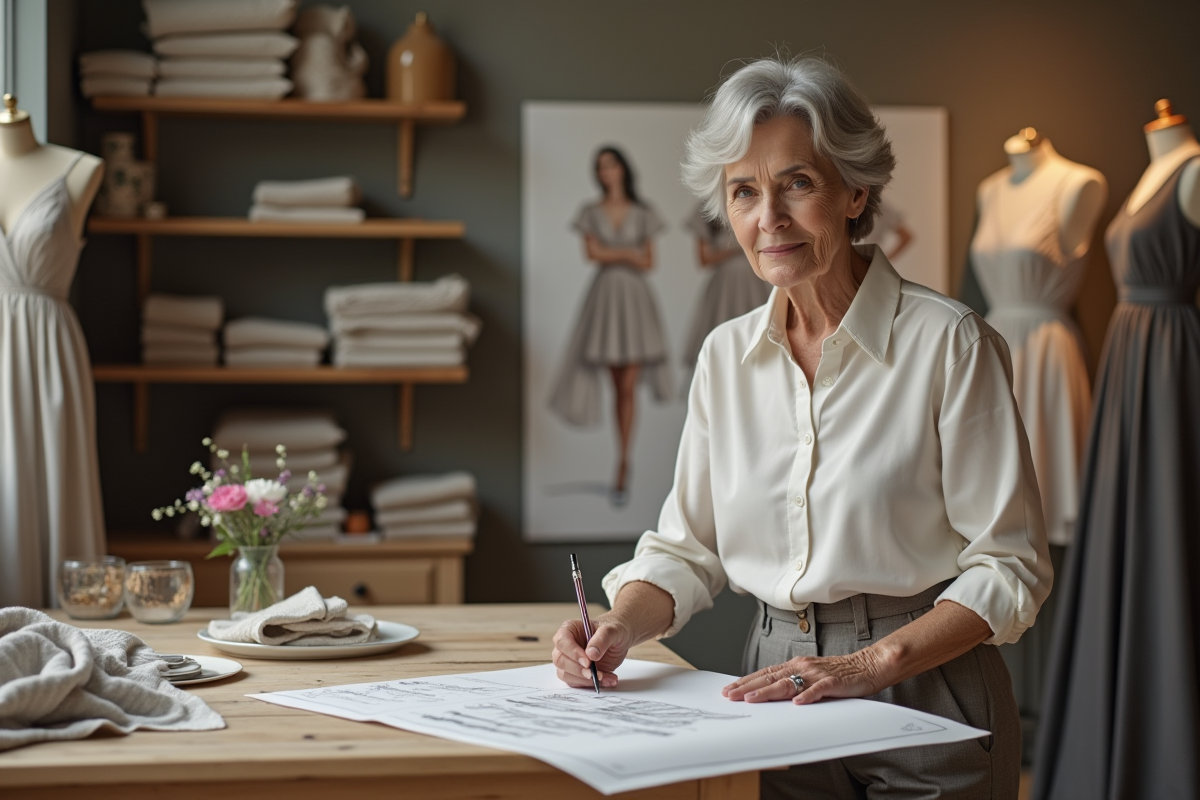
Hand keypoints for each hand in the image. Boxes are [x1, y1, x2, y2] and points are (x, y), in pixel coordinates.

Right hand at [551, 614, 634, 689]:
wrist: (619, 640)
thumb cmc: (613, 631)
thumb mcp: (612, 630)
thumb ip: (602, 639)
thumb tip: (591, 654)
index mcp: (569, 629)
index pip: (562, 641)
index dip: (573, 653)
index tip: (588, 662)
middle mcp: (565, 645)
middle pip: (560, 660)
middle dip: (578, 670)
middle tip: (595, 674)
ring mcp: (568, 660)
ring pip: (565, 674)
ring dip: (585, 680)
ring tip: (605, 677)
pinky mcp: (575, 673)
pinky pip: (576, 683)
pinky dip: (591, 685)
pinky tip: (607, 680)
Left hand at [722, 647, 893, 705]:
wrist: (867, 665)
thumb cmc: (838, 673)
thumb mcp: (810, 675)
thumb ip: (793, 682)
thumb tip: (769, 692)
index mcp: (796, 665)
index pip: (765, 673)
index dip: (746, 681)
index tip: (729, 689)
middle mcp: (802, 666)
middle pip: (770, 677)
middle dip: (748, 687)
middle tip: (730, 695)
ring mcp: (816, 674)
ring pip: (788, 683)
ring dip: (768, 691)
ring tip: (752, 699)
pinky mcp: (833, 682)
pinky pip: (818, 690)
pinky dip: (807, 696)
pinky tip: (796, 703)